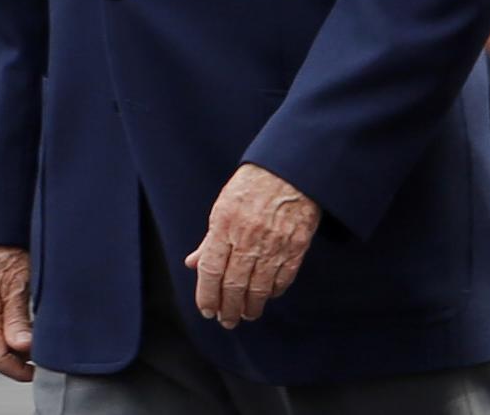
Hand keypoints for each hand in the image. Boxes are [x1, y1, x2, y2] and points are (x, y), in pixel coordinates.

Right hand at [0, 245, 34, 381]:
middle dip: (19, 358)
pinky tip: (27, 327)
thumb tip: (24, 348)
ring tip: (38, 338)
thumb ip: (18, 319)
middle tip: (43, 354)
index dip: (18, 369)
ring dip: (17, 346)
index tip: (37, 371)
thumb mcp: (19, 284)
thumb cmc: (6, 248)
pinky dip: (11, 333)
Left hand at [185, 163, 320, 328]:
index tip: (207, 310)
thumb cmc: (253, 184)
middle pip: (234, 285)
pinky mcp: (296, 246)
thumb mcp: (224, 205)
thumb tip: (193, 264)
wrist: (291, 169)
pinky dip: (274, 292)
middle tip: (227, 320)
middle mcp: (248, 236)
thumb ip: (210, 239)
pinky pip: (283, 278)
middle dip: (228, 309)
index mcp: (225, 224)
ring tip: (246, 314)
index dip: (207, 295)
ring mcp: (274, 243)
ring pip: (259, 288)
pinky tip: (267, 296)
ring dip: (251, 307)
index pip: (210, 270)